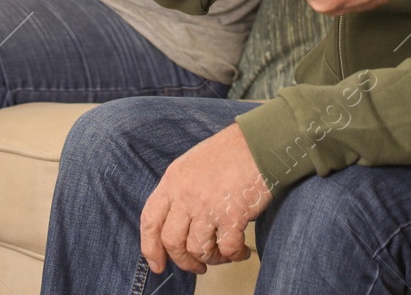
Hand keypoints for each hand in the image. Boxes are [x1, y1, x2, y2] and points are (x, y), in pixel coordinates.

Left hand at [141, 124, 268, 274]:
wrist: (260, 143)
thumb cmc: (231, 151)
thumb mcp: (192, 164)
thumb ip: (180, 190)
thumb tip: (179, 223)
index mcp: (173, 180)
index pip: (150, 221)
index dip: (150, 247)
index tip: (157, 264)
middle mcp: (186, 195)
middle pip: (172, 242)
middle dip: (184, 261)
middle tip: (197, 267)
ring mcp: (207, 206)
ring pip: (198, 250)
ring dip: (212, 259)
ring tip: (223, 254)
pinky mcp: (231, 216)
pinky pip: (227, 249)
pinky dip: (235, 255)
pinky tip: (242, 251)